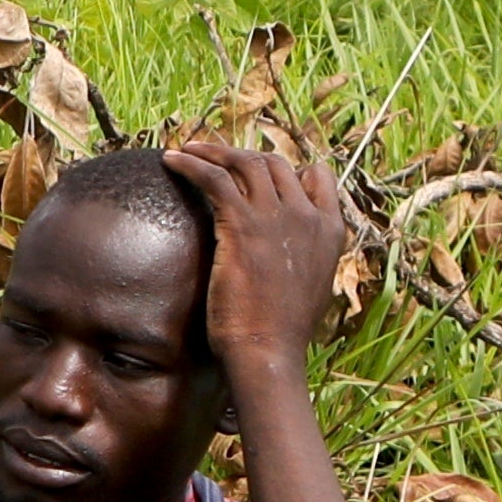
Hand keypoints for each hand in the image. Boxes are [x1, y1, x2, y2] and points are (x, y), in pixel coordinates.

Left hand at [164, 138, 352, 383]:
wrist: (268, 350)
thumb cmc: (282, 330)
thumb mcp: (309, 286)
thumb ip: (304, 258)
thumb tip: (286, 253)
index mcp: (331, 230)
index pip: (317, 175)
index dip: (287, 168)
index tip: (258, 171)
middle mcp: (308, 215)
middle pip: (275, 163)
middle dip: (242, 156)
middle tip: (212, 158)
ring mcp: (278, 217)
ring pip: (245, 162)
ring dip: (212, 151)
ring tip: (187, 150)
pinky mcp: (243, 224)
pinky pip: (215, 178)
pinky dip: (191, 163)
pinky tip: (171, 160)